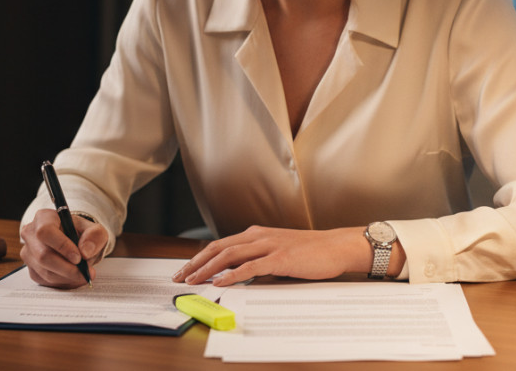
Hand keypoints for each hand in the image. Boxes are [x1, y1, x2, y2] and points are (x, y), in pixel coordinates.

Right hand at [20, 208, 108, 287]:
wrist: (77, 244)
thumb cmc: (83, 234)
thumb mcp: (96, 230)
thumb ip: (94, 236)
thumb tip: (85, 251)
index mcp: (44, 218)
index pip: (46, 231)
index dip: (62, 246)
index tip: (78, 258)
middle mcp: (31, 234)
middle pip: (43, 256)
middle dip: (67, 268)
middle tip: (86, 272)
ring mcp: (28, 253)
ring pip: (45, 271)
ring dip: (68, 277)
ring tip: (84, 275)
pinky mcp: (31, 269)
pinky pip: (45, 281)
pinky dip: (63, 282)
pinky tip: (75, 278)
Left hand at [171, 225, 374, 286]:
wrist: (336, 246)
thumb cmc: (310, 252)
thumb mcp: (278, 252)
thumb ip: (258, 260)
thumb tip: (237, 276)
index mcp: (256, 233)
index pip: (220, 244)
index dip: (199, 257)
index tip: (185, 270)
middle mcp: (258, 236)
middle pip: (218, 247)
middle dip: (195, 263)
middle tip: (179, 277)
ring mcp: (269, 245)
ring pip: (229, 255)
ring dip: (208, 269)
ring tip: (193, 280)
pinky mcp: (279, 258)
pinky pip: (250, 267)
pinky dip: (231, 275)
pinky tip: (220, 282)